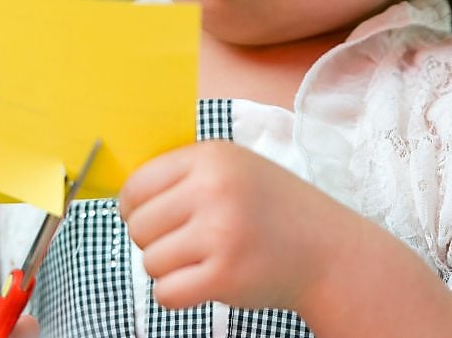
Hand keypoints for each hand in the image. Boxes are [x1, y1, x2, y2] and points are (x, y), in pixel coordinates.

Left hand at [119, 141, 358, 310]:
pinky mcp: (224, 276)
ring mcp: (220, 233)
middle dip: (155, 240)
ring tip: (204, 259)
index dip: (135, 207)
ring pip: (150, 261)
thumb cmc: (274, 211)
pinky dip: (178, 294)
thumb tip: (123, 196)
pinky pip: (166, 293)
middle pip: (138, 225)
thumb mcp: (236, 169)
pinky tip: (204, 281)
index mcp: (212, 157)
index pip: (137, 184)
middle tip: (188, 242)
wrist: (328, 251)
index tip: (154, 218)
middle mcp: (214, 189)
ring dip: (170, 268)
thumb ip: (186, 175)